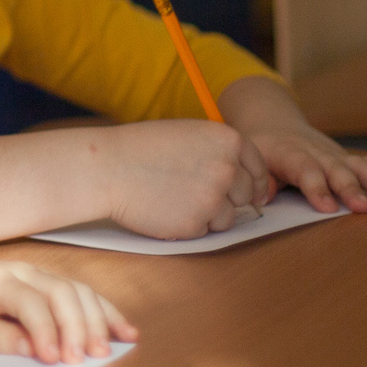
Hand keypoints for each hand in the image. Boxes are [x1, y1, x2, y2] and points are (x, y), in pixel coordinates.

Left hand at [0, 261, 136, 363]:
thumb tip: (28, 347)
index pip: (29, 302)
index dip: (44, 329)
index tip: (52, 359)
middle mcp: (23, 272)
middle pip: (60, 293)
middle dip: (76, 326)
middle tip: (83, 358)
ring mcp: (42, 276)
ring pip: (78, 291)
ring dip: (96, 321)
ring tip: (103, 351)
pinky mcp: (54, 284)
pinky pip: (87, 294)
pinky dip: (108, 313)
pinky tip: (127, 333)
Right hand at [97, 119, 269, 239]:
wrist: (108, 168)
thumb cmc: (141, 148)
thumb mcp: (188, 134)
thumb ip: (218, 152)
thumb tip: (243, 178)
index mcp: (228, 140)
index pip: (258, 167)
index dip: (254, 182)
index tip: (250, 193)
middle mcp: (227, 168)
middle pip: (246, 195)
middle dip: (229, 198)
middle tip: (198, 194)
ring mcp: (213, 197)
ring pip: (227, 217)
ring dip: (208, 214)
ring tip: (176, 199)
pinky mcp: (196, 223)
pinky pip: (204, 231)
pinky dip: (189, 226)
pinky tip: (166, 209)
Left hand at [220, 79, 366, 212]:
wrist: (275, 124)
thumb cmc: (262, 149)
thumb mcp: (251, 160)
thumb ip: (257, 180)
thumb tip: (260, 201)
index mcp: (289, 153)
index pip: (304, 169)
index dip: (316, 187)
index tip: (327, 208)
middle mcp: (317, 152)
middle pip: (337, 169)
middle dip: (352, 189)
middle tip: (366, 208)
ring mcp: (337, 154)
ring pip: (360, 166)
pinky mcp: (350, 158)